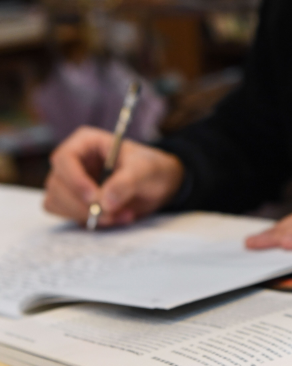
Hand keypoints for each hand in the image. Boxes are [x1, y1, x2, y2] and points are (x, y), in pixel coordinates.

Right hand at [44, 125, 184, 226]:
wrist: (160, 185)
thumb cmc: (151, 168)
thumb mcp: (145, 170)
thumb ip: (126, 183)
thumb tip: (104, 203)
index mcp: (85, 143)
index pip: (63, 159)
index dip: (74, 180)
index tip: (93, 197)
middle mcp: (73, 162)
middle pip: (57, 185)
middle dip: (82, 204)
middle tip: (112, 213)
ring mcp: (71, 183)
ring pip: (57, 202)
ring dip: (86, 215)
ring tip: (120, 215)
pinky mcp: (75, 202)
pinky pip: (69, 215)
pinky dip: (90, 222)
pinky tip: (116, 218)